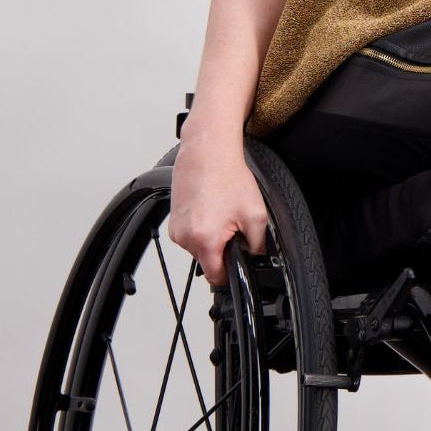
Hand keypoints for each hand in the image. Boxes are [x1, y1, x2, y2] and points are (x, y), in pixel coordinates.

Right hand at [168, 128, 270, 285]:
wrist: (208, 152)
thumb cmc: (228, 177)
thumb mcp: (255, 215)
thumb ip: (258, 245)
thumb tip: (256, 259)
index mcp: (205, 240)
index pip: (216, 277)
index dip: (231, 272)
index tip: (237, 261)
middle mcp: (185, 238)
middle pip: (207, 262)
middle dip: (222, 249)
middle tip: (232, 225)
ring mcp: (176, 229)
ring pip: (198, 248)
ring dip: (211, 237)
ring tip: (221, 212)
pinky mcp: (173, 220)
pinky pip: (190, 235)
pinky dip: (201, 227)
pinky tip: (211, 208)